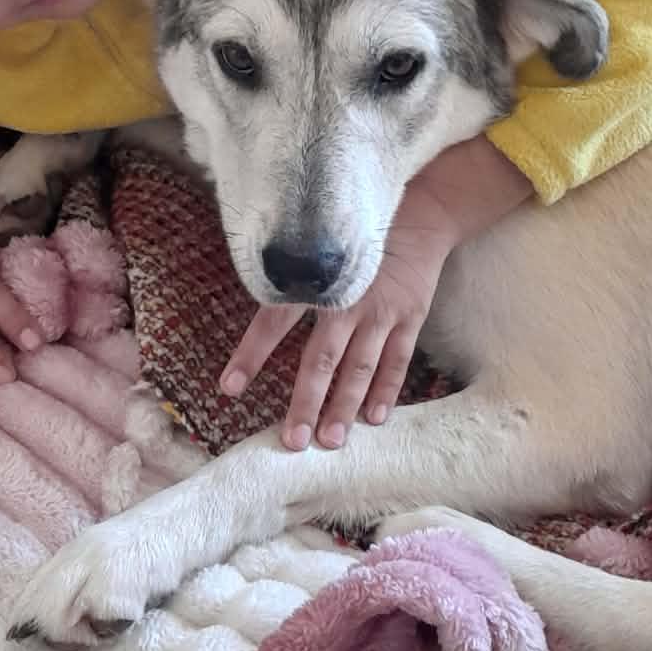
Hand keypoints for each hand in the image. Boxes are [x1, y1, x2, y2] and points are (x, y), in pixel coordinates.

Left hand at [220, 134, 533, 448]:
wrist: (422, 209)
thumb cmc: (358, 227)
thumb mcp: (318, 242)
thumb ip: (291, 274)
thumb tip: (256, 295)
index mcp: (316, 282)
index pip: (272, 323)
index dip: (250, 356)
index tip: (229, 388)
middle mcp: (346, 301)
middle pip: (320, 361)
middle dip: (305, 403)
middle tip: (293, 441)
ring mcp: (382, 312)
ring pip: (360, 369)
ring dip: (344, 407)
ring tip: (332, 441)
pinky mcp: (410, 317)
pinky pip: (397, 361)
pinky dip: (387, 390)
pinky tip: (376, 418)